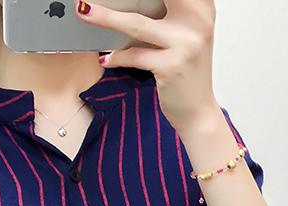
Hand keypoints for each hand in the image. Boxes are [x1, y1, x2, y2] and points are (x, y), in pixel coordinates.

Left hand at [75, 0, 220, 132]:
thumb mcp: (185, 36)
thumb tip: (129, 3)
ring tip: (85, 13)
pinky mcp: (171, 67)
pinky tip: (106, 59)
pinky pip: (135, 56)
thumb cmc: (186, 72)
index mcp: (202, 9)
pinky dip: (117, 57)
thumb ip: (169, 14)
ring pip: (137, 25)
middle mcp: (198, 23)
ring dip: (106, 18)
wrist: (198, 111)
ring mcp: (185, 45)